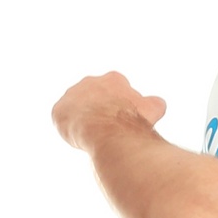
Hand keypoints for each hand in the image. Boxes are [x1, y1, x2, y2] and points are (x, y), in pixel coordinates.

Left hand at [51, 69, 165, 151]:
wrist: (108, 129)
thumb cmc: (132, 119)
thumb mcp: (151, 110)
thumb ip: (153, 105)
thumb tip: (158, 105)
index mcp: (114, 79)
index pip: (117, 88)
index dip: (121, 105)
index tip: (123, 117)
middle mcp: (91, 81)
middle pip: (95, 96)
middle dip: (100, 109)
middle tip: (107, 127)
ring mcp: (73, 95)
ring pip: (78, 108)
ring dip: (84, 119)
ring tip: (93, 135)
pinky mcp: (59, 110)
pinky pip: (63, 120)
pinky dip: (70, 129)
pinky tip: (80, 138)